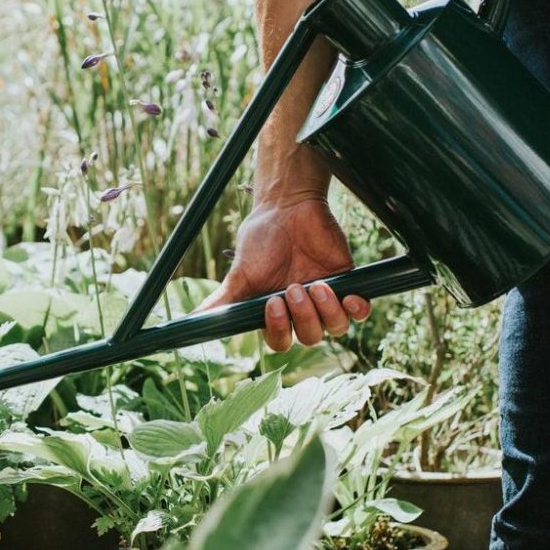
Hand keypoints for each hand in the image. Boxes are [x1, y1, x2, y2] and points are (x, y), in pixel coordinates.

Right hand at [199, 199, 370, 351]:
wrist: (289, 207)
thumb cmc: (261, 239)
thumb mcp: (238, 274)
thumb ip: (220, 302)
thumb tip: (191, 322)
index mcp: (275, 313)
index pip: (280, 342)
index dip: (279, 330)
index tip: (273, 303)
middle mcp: (301, 310)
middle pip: (309, 338)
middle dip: (303, 317)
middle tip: (294, 287)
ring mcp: (326, 299)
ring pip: (334, 328)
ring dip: (326, 311)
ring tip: (317, 285)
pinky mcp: (347, 284)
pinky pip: (359, 313)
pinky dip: (357, 310)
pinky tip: (349, 297)